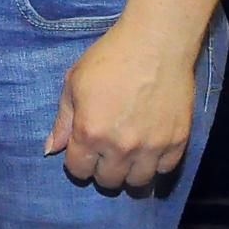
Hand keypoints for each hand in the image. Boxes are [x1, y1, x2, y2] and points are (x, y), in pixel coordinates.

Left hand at [43, 19, 197, 189]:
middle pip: (108, 181)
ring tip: (127, 155)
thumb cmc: (109, 59)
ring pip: (138, 183)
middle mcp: (120, 146)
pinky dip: (155, 164)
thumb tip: (51, 150)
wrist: (154, 45)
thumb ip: (62, 121)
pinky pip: (164, 170)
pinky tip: (149, 148)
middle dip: (102, 169)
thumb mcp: (74, 83)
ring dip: (129, 172)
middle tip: (105, 152)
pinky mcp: (177, 143)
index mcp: (89, 132)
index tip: (83, 152)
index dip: (78, 163)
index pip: (79, 171)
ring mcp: (151, 147)